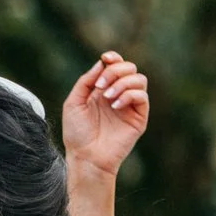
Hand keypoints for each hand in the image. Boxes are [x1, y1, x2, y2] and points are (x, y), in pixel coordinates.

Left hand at [60, 52, 149, 176]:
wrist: (86, 157)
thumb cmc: (77, 133)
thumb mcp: (73, 102)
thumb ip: (86, 81)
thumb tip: (101, 63)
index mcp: (103, 89)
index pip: (116, 65)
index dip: (114, 58)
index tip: (105, 58)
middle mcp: (118, 94)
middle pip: (130, 68)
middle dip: (115, 70)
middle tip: (101, 85)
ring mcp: (129, 105)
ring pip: (140, 79)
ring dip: (122, 82)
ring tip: (107, 97)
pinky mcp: (139, 117)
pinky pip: (142, 96)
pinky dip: (129, 95)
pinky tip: (115, 105)